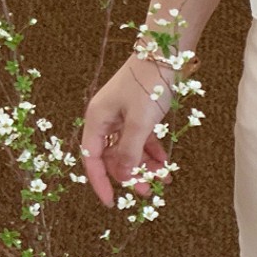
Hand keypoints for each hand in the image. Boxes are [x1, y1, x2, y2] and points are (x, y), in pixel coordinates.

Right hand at [81, 56, 172, 207]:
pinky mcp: (137, 111)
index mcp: (97, 119)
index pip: (91, 159)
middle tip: (147, 193)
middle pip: (112, 157)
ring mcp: (121, 115)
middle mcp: (105, 119)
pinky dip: (152, 150)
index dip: (100, 183)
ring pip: (129, 149)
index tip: (111, 203)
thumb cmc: (149, 84)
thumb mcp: (140, 122)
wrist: (166, 52)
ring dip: (145, 165)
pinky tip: (165, 162)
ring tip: (163, 178)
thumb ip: (129, 152)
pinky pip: (140, 138)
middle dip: (130, 176)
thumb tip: (122, 176)